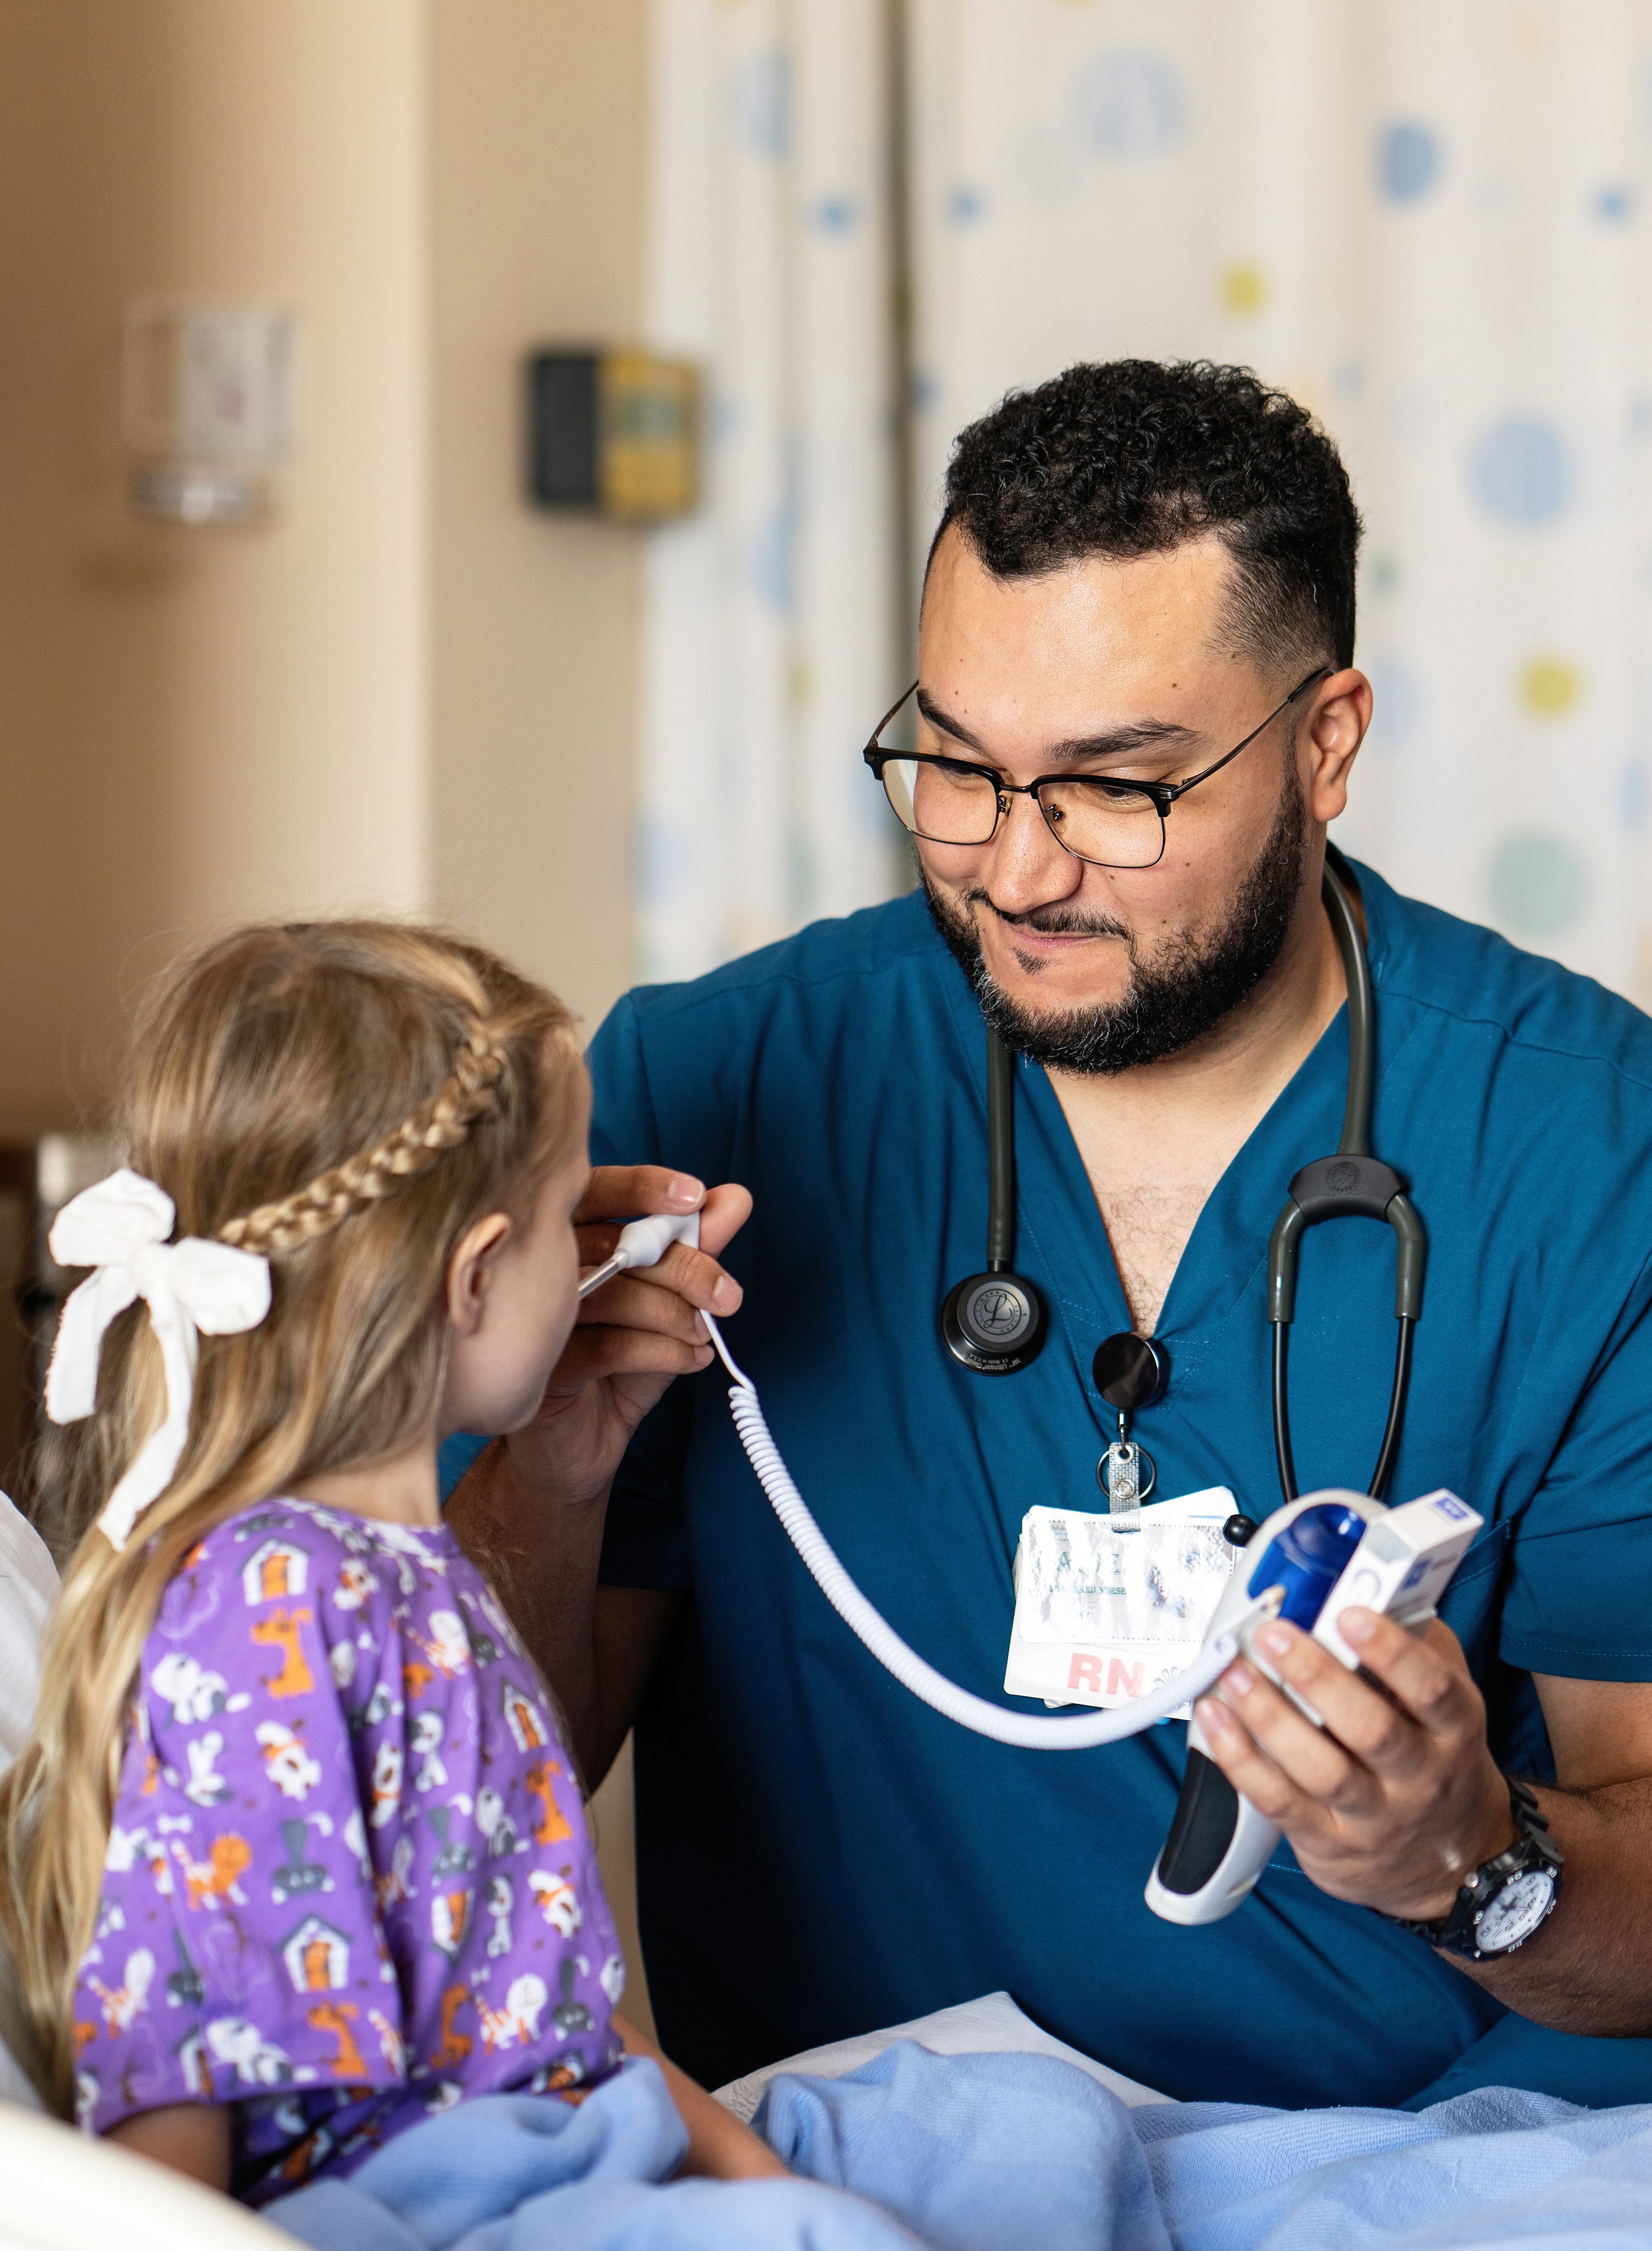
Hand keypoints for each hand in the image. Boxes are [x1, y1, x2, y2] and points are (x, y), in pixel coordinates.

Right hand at [504, 1165, 751, 1508]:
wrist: (582, 1446)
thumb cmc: (619, 1364)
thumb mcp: (668, 1301)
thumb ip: (696, 1247)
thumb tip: (733, 1198)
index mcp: (569, 1239)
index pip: (597, 1191)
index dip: (643, 1186)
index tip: (696, 1196)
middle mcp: (543, 1269)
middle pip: (614, 1243)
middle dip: (686, 1265)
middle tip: (728, 1295)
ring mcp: (535, 1317)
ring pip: (614, 1293)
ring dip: (676, 1315)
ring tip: (703, 1337)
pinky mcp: (540, 1367)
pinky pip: (609, 1346)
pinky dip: (662, 1351)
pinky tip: (689, 1360)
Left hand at [1194, 1610, 1515, 1920]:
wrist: (1453, 1861)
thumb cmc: (1438, 1759)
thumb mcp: (1449, 1700)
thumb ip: (1419, 1642)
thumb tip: (1375, 1583)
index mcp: (1452, 1729)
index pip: (1431, 1689)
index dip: (1391, 1651)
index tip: (1349, 1614)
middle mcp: (1417, 1776)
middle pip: (1370, 1729)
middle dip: (1316, 1677)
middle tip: (1273, 1635)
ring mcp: (1372, 1815)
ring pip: (1320, 1770)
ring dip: (1269, 1717)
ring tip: (1234, 1673)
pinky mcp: (1328, 1842)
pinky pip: (1279, 1801)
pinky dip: (1241, 1759)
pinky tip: (1217, 1719)